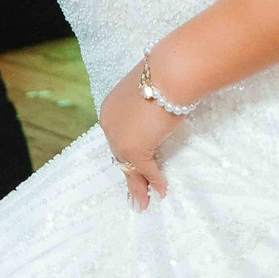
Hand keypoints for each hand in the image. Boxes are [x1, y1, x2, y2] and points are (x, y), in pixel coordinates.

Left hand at [97, 77, 179, 210]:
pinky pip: (146, 170)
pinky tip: (161, 191)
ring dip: (137, 187)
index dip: (127, 151)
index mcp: (110, 108)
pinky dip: (155, 182)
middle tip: (135, 191)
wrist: (169, 74)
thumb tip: (161, 112)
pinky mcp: (134, 150)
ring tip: (142, 203)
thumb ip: (150, 106)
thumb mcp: (152, 92)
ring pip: (129, 167)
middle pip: (120, 154)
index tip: (133, 163)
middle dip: (129, 173)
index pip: (118, 136)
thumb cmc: (164, 75)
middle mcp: (109, 124)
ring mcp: (119, 139)